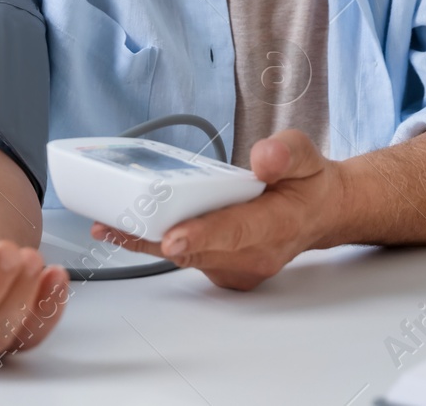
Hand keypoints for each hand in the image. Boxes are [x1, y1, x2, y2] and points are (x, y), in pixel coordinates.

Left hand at [91, 130, 340, 289]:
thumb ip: (286, 153)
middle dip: (154, 237)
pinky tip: (129, 227)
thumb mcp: (305, 155)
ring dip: (147, 241)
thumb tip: (263, 158)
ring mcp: (239, 268)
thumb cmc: (307, 184)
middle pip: (198, 249)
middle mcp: (256, 254)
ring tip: (107, 223)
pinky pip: (186, 259)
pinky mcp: (224, 271)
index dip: (203, 235)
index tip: (173, 237)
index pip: (237, 231)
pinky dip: (157, 243)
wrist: (318, 214)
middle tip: (112, 223)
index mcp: (277, 224)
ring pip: (186, 257)